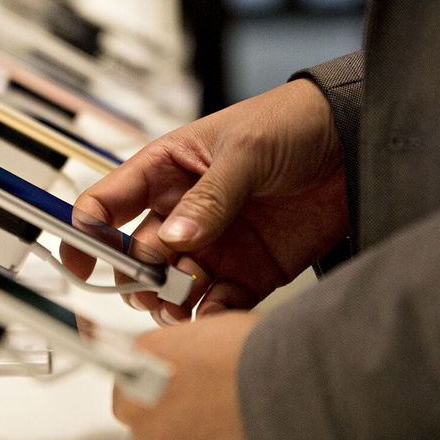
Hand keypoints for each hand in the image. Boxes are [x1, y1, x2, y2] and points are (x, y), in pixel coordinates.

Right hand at [61, 80, 347, 322]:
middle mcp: (180, 213)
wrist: (356, 144)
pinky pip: (214, 305)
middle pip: (134, 258)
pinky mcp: (246, 273)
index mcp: (165, 172)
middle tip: (160, 276)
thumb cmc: (292, 124)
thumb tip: (174, 239)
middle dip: (138, 275)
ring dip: (170, 301)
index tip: (84, 261)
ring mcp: (211, 246)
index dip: (86, 232)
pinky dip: (210, 316)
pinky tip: (217, 311)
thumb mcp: (245, 151)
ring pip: (168, 288)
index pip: (107, 204)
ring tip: (186, 296)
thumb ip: (210, 197)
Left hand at [114, 311, 277, 439]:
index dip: (166, 397)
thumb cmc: (274, 360)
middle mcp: (139, 411)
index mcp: (144, 360)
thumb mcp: (222, 333)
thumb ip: (191, 356)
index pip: (134, 386)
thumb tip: (195, 369)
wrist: (303, 401)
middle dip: (181, 432)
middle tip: (223, 426)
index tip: (187, 402)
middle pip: (151, 430)